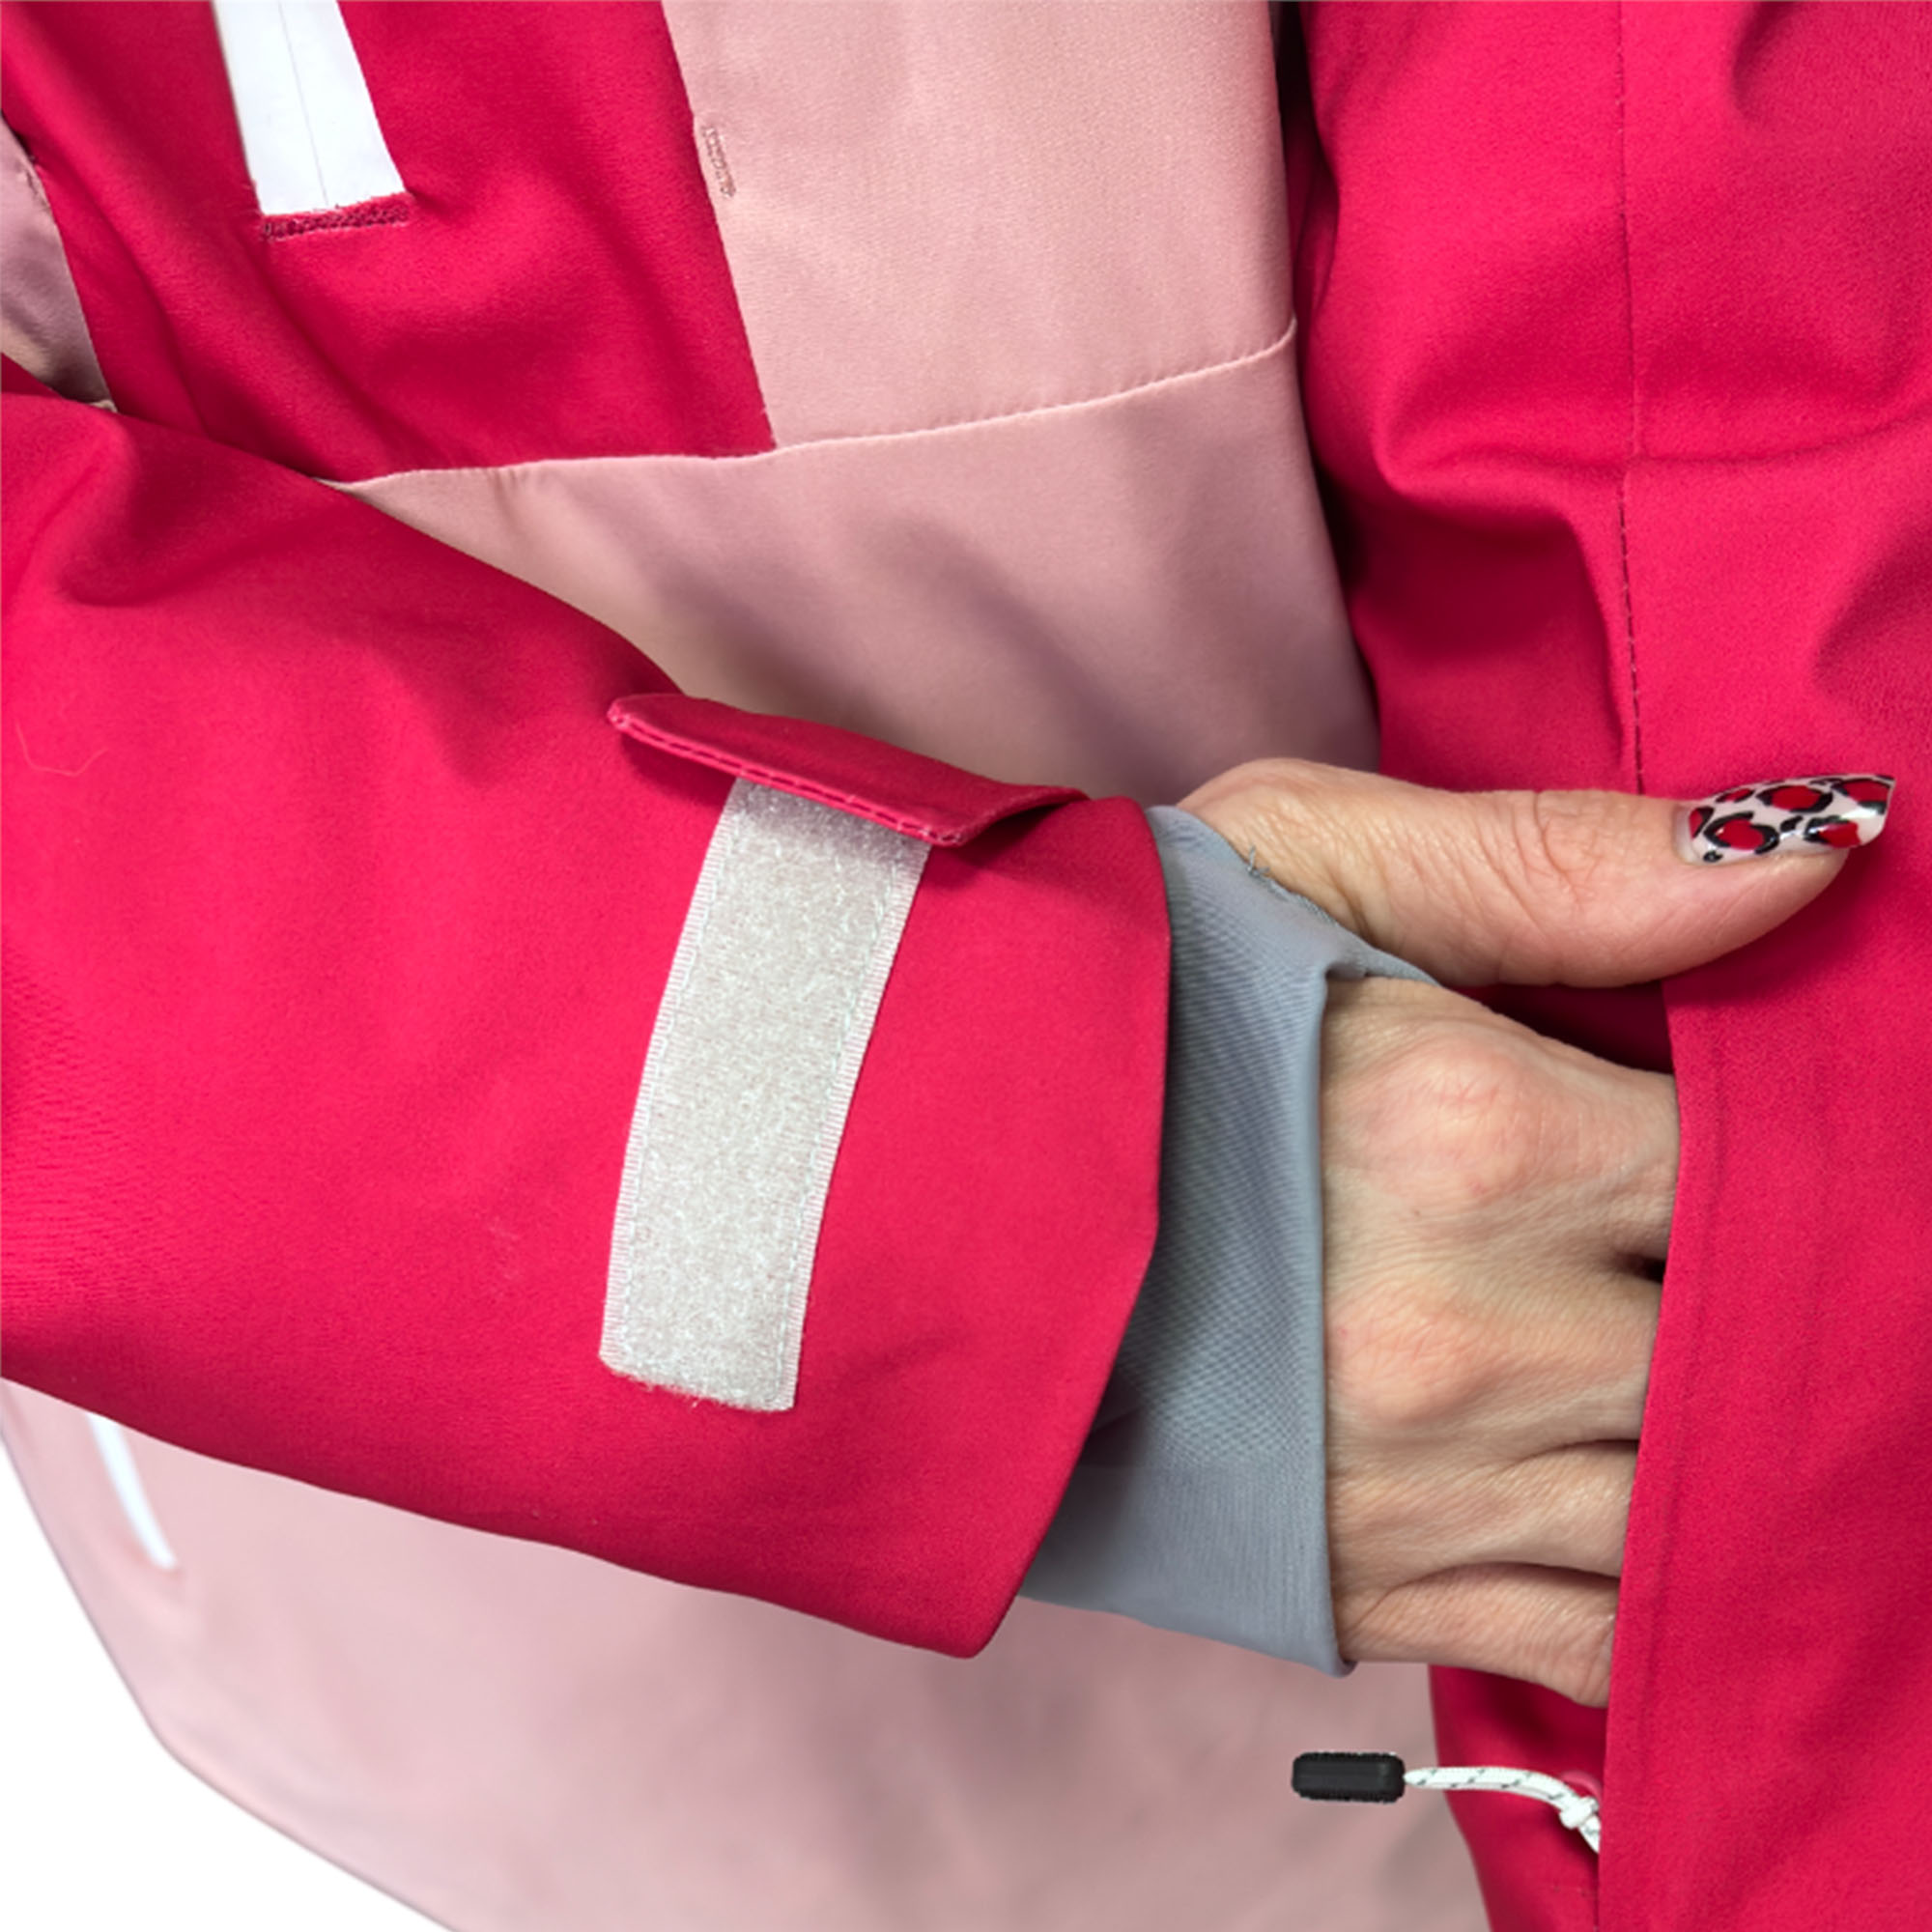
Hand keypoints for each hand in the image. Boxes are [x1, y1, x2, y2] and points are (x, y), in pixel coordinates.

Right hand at [1181, 759, 1854, 1702]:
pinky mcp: (1370, 1588)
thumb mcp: (1291, 855)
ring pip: (1709, 1505)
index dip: (1813, 1154)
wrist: (884, 1185)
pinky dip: (1661, 1579)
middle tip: (1715, 1237)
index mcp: (1471, 1130)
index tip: (1779, 1131)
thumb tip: (1825, 854)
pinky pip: (1604, 1640)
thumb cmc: (1098, 999)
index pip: (1775, 1172)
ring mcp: (1422, 1487)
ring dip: (1733, 1435)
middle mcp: (1470, 1335)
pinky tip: (1631, 1485)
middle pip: (1765, 1351)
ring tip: (1678, 1346)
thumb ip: (1555, 862)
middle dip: (1781, 1297)